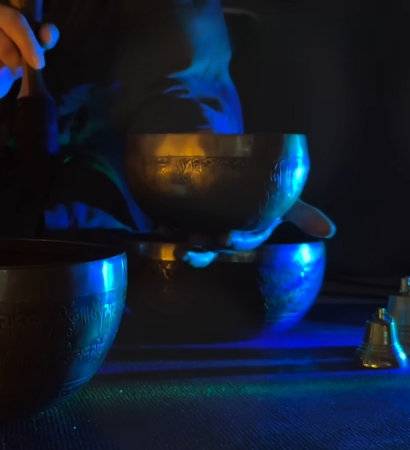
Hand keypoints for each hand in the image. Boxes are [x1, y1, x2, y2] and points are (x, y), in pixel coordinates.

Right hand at [0, 4, 59, 99]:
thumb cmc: (14, 53)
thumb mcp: (33, 44)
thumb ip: (44, 36)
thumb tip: (49, 35)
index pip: (14, 21)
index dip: (28, 43)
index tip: (39, 63)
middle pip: (0, 43)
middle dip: (14, 60)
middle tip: (18, 66)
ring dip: (0, 71)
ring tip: (3, 70)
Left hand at [163, 200, 335, 267]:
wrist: (232, 167)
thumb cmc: (262, 188)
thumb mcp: (283, 198)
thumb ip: (302, 213)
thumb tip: (329, 231)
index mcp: (248, 233)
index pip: (243, 241)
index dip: (236, 241)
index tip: (226, 237)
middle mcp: (223, 236)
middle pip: (213, 248)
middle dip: (204, 248)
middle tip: (194, 243)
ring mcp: (201, 229)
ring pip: (193, 245)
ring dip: (185, 247)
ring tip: (177, 245)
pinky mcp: (182, 220)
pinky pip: (172, 228)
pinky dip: (166, 227)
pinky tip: (160, 224)